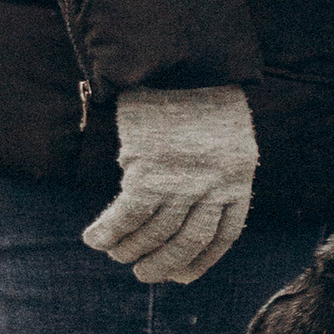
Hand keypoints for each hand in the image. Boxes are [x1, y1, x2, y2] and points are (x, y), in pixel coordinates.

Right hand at [82, 86, 258, 285]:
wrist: (178, 57)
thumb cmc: (196, 94)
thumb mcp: (220, 137)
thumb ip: (210, 173)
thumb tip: (179, 214)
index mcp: (239, 176)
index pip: (223, 235)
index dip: (201, 261)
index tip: (182, 276)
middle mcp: (215, 184)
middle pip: (188, 242)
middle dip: (163, 265)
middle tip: (142, 273)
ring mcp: (183, 180)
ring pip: (154, 233)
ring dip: (130, 250)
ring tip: (116, 253)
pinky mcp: (149, 171)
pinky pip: (127, 217)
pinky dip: (109, 233)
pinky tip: (95, 238)